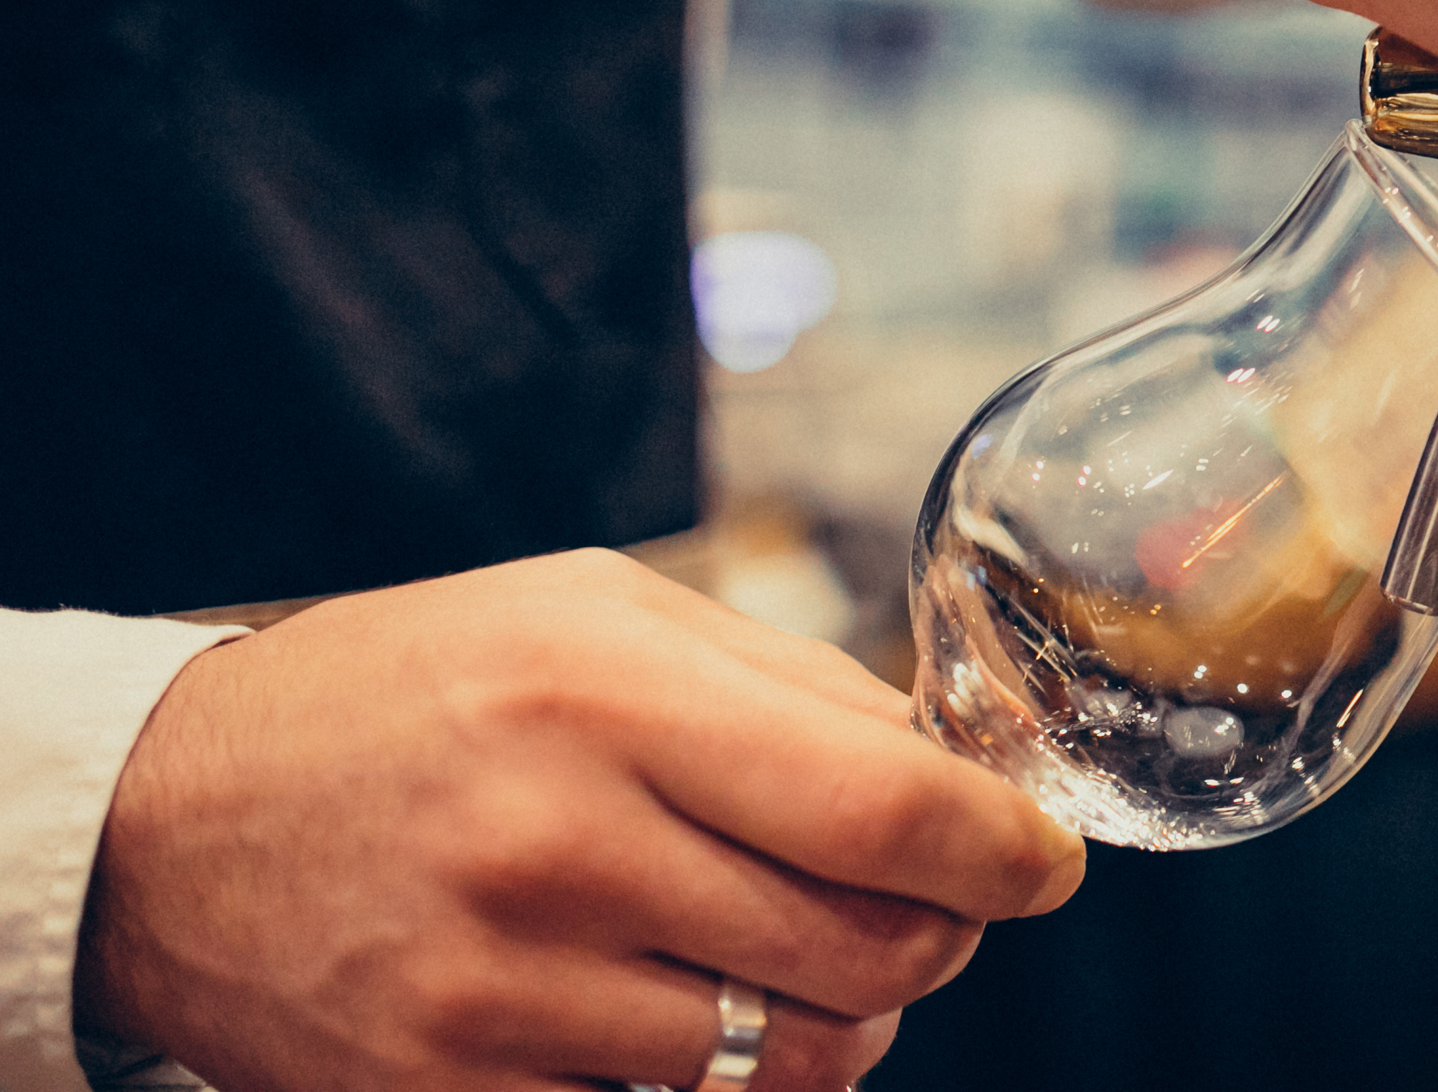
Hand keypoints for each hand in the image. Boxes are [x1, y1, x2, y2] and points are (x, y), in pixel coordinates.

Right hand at [76, 549, 1081, 1091]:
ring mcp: (500, 992)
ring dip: (851, 1021)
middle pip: (866, 949)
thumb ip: (787, 684)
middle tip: (934, 906)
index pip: (884, 810)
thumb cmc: (416, 688)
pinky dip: (729, 1082)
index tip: (1046, 862)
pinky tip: (695, 1011)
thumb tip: (956, 767)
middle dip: (942, 936)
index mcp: (611, 698)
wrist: (168, 821)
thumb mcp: (598, 615)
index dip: (1005, 853)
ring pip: (793, 1060)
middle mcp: (560, 849)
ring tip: (819, 960)